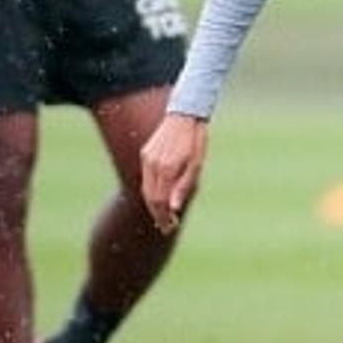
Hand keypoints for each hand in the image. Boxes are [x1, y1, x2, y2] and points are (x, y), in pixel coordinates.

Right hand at [140, 113, 210, 233]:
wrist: (185, 115)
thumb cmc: (196, 140)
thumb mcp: (197, 163)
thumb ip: (184, 186)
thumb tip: (174, 207)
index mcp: (167, 168)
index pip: (160, 201)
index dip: (164, 216)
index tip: (171, 227)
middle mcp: (153, 164)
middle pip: (150, 197)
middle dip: (158, 215)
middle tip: (167, 227)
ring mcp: (147, 158)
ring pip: (146, 188)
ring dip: (154, 205)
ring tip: (164, 217)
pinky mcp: (145, 153)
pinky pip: (146, 177)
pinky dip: (151, 191)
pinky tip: (160, 198)